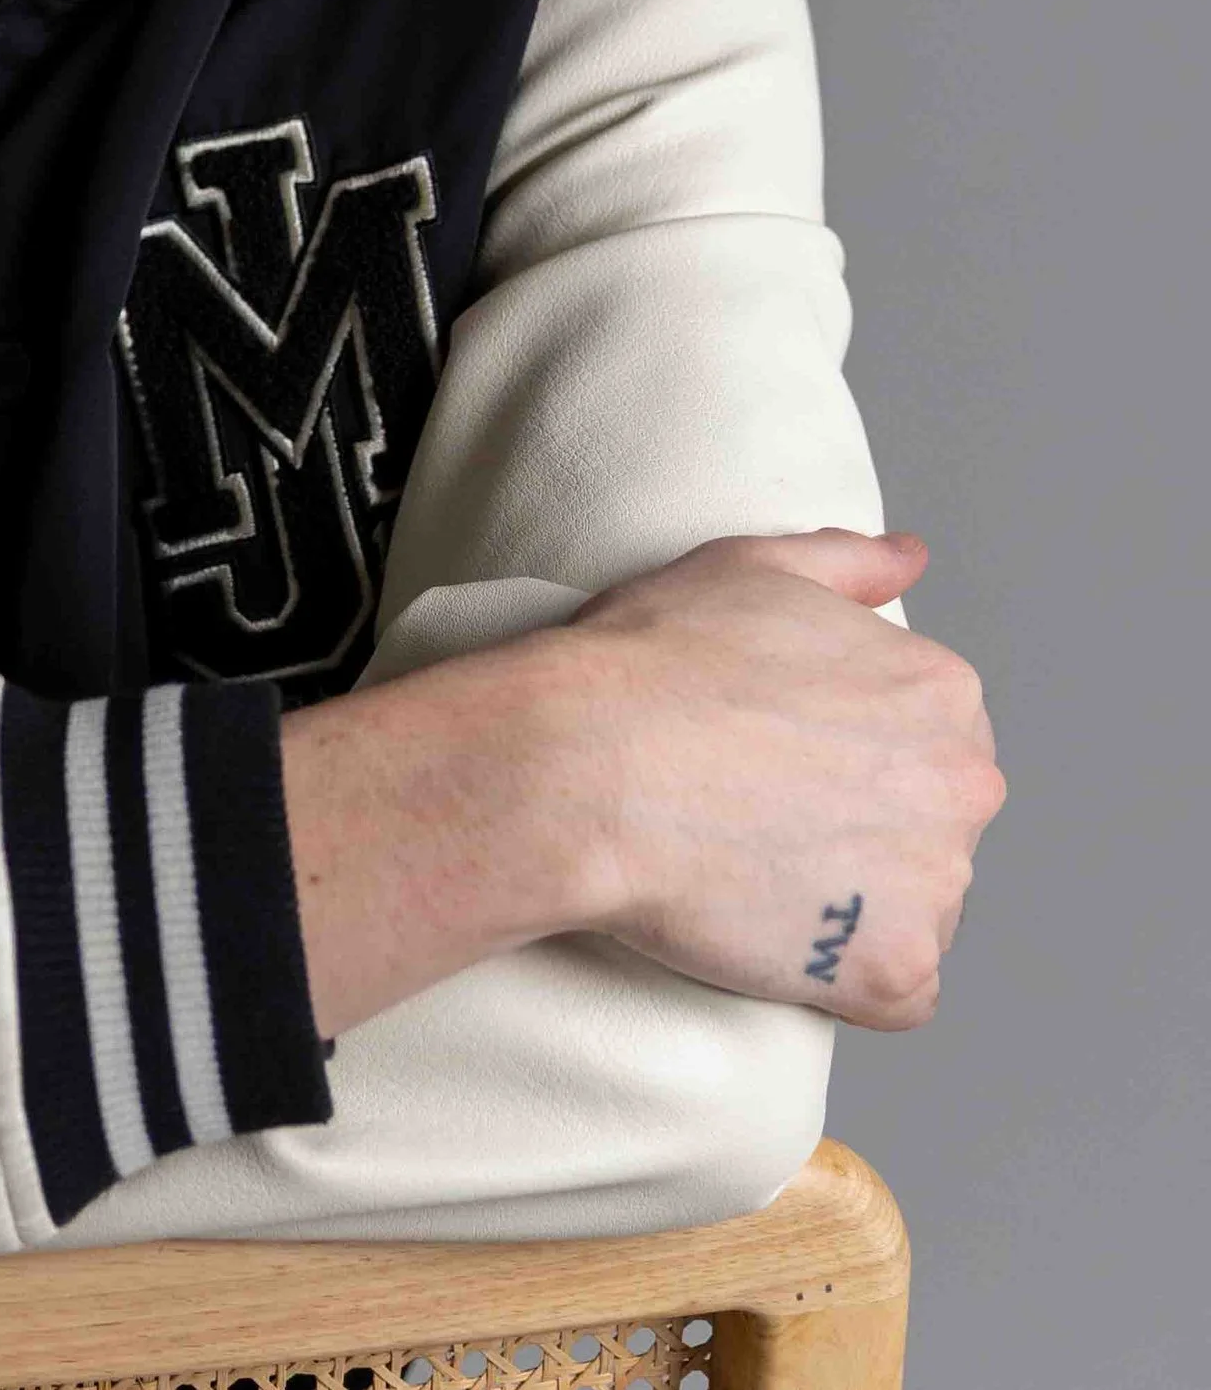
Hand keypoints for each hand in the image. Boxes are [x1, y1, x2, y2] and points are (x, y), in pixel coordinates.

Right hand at [283, 527, 1001, 1038]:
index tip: (780, 756)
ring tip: (756, 872)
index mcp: (940, 689)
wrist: (586, 766)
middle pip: (932, 822)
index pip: (931, 736)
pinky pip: (899, 992)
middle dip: (863, 826)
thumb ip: (848, 562)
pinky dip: (846, 976)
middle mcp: (963, 785)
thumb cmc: (654, 660)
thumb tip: (912, 558)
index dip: (848, 750)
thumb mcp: (750, 567)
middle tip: (762, 815)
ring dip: (854, 902)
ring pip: (918, 907)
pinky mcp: (893, 970)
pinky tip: (776, 934)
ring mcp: (936, 884)